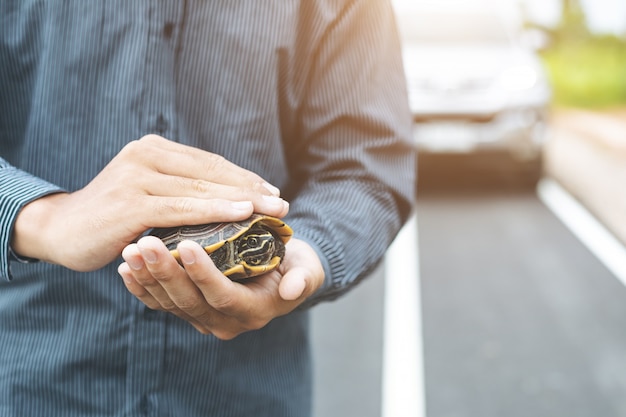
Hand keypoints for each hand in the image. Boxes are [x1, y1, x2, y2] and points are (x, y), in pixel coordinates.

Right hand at [11, 135, 288, 270]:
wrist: (61, 230)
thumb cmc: (111, 217)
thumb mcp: (147, 194)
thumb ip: (178, 189)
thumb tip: (224, 197)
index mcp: (154, 149)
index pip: (209, 163)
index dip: (243, 177)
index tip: (272, 191)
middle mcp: (146, 154)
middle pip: (211, 172)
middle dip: (251, 189)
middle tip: (282, 203)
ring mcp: (138, 176)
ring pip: (201, 188)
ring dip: (242, 199)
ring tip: (272, 210)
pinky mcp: (132, 202)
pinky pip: (183, 208)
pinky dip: (215, 210)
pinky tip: (242, 214)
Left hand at [118, 237, 324, 338]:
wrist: (281, 273)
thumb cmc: (296, 266)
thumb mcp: (307, 269)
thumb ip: (304, 278)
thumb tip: (294, 288)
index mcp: (253, 312)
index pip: (223, 296)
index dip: (204, 273)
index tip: (186, 243)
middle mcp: (225, 323)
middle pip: (189, 302)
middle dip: (165, 272)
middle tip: (144, 243)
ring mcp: (204, 318)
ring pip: (170, 303)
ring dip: (148, 277)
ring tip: (131, 250)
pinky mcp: (188, 309)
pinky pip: (160, 303)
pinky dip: (142, 287)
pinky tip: (126, 267)